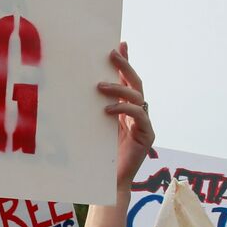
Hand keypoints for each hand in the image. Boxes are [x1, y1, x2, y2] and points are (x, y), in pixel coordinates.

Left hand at [96, 43, 154, 187]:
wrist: (109, 182)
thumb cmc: (98, 156)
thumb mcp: (94, 126)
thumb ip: (94, 108)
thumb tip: (79, 88)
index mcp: (126, 110)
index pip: (127, 81)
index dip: (125, 63)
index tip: (118, 44)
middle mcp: (138, 114)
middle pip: (136, 83)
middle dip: (125, 66)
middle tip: (112, 53)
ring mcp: (144, 124)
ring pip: (137, 96)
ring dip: (119, 87)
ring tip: (100, 86)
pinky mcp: (146, 135)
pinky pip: (138, 114)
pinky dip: (123, 109)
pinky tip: (107, 110)